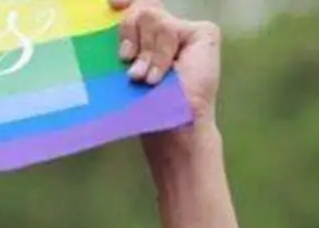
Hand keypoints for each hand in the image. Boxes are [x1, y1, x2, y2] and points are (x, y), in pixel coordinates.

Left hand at [112, 0, 220, 122]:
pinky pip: (169, 29)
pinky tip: (161, 76)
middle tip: (130, 66)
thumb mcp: (127, 66)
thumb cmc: (147, 104)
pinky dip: (161, 55)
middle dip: (129, 34)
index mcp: (150, 36)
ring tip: (148, 80)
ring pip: (153, 17)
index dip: (126, 2)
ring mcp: (188, 30)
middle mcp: (169, 29)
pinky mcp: (204, 33)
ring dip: (146, 53)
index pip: (137, 7)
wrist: (171, 126)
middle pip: (142, 10)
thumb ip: (124, 39)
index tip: (114, 4)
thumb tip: (114, 9)